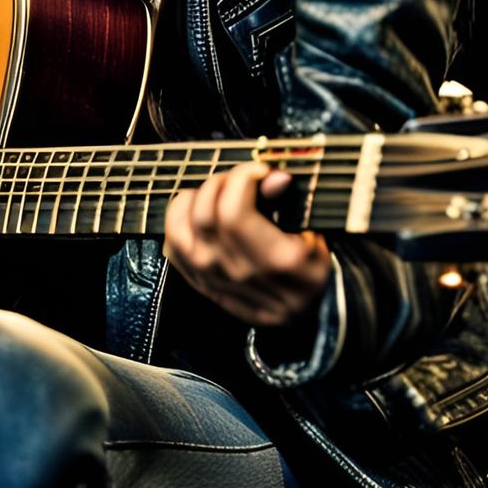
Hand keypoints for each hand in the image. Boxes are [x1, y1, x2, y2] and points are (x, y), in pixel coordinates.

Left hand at [163, 162, 331, 326]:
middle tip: (239, 180)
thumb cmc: (308, 269)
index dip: (241, 179)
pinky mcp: (201, 284)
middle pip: (207, 216)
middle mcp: (240, 273)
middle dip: (221, 183)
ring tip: (215, 193)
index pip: (234, 211)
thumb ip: (289, 204)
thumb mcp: (314, 236)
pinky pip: (173, 247)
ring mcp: (217, 281)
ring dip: (194, 200)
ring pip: (181, 230)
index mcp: (276, 260)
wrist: (298, 315)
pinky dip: (178, 221)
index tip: (258, 171)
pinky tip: (196, 211)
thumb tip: (272, 177)